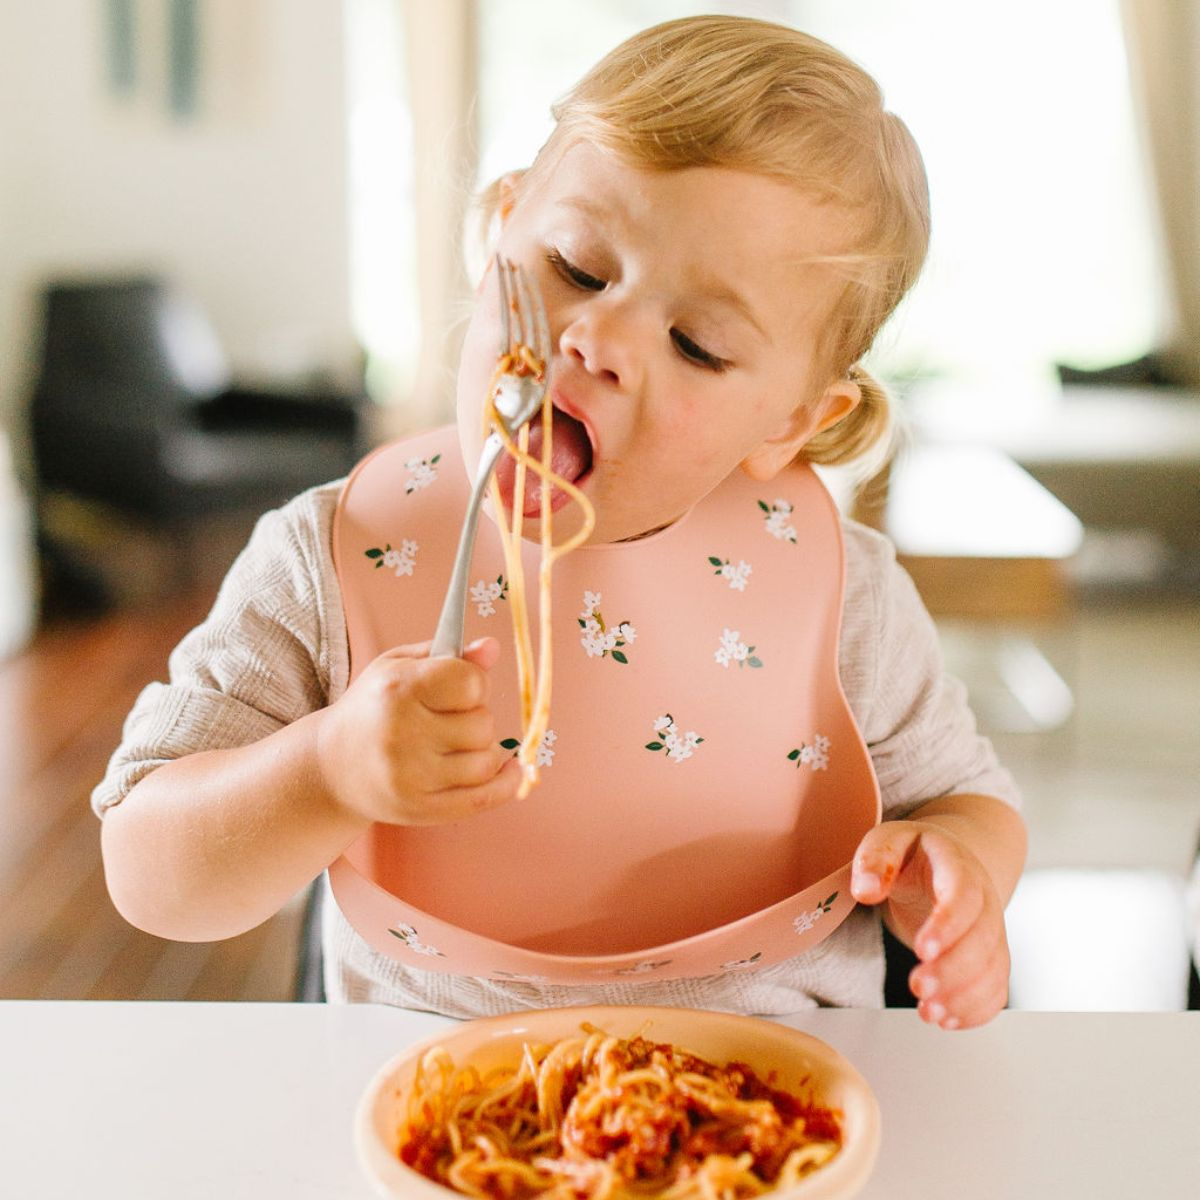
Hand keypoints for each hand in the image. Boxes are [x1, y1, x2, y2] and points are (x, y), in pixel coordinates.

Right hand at [314, 637, 522, 825]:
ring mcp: (410, 776)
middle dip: (478, 717)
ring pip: (486, 762)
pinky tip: (510, 769)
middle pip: (482, 724)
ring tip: (464, 744)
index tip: (463, 687)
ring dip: (486, 751)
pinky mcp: (418, 810)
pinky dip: (506, 784)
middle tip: (453, 719)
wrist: (331, 767)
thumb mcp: (400, 667)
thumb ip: (450, 654)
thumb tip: (492, 648)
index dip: (476, 682)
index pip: (470, 682)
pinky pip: (483, 799)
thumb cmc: (373, 708)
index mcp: (398, 690)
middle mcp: (402, 734)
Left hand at [851, 820, 1010, 1029]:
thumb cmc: (913, 853)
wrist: (945, 864)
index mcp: (958, 866)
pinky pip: (996, 988)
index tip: (922, 950)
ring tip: (927, 1013)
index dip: (948, 924)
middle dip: (953, 970)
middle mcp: (984, 901)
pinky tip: (946, 1020)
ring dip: (965, 997)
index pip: (963, 895)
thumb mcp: (889, 840)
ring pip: (994, 969)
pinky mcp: (990, 958)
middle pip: (982, 939)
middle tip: (918, 988)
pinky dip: (976, 1010)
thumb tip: (865, 890)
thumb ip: (874, 858)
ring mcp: (992, 931)